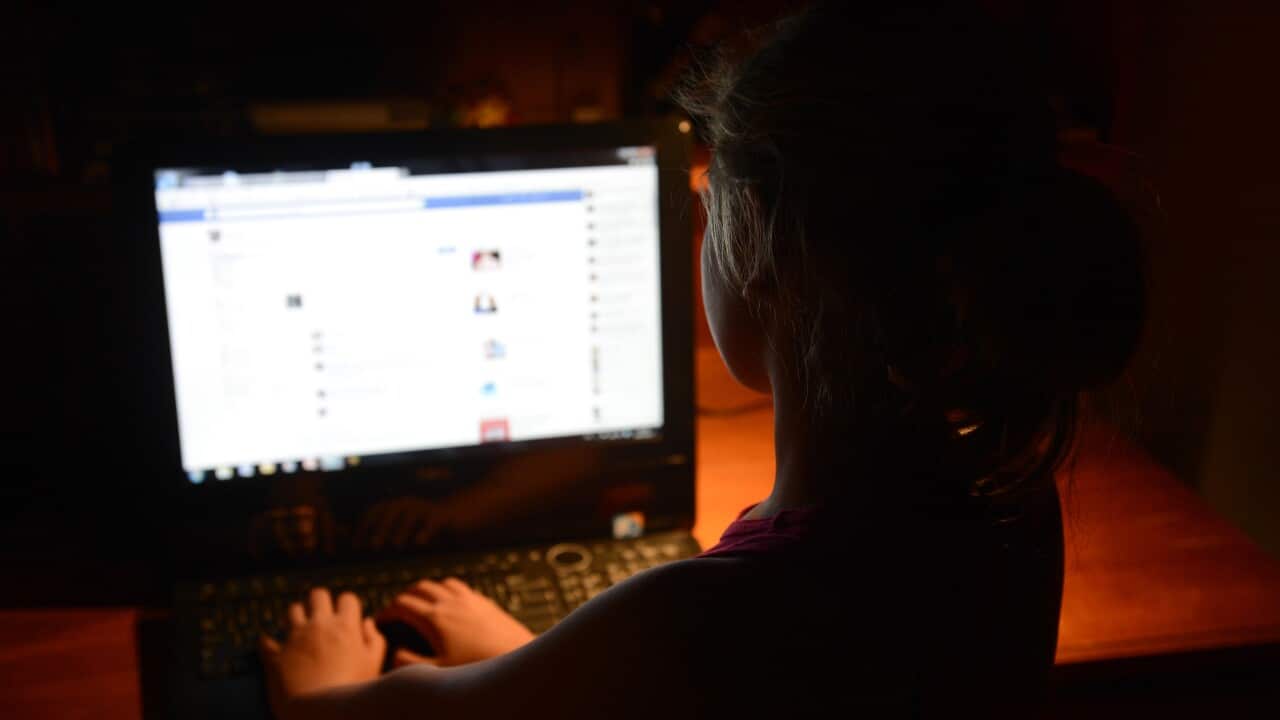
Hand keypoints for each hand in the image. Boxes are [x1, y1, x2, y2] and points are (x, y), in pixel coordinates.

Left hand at [260, 588, 385, 716]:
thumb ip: (374, 639)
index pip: (347, 599)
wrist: (321, 714)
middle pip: (318, 595)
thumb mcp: (374, 665)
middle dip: (321, 602)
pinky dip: (267, 642)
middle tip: (323, 617)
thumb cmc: (352, 691)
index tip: (348, 619)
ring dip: (297, 616)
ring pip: (292, 610)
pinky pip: (266, 642)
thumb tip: (367, 621)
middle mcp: (319, 626)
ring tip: (301, 629)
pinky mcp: (276, 657)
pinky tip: (268, 642)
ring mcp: (295, 639)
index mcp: (345, 626)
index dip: (348, 607)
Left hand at [355, 497, 443, 549]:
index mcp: (395, 506)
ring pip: (410, 516)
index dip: (364, 527)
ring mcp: (425, 508)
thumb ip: (383, 533)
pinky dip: (425, 531)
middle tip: (373, 546)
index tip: (356, 545)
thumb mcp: (401, 528)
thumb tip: (358, 543)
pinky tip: (420, 542)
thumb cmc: (422, 526)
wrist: (454, 516)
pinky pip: (432, 521)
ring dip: (401, 530)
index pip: (374, 512)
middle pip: (391, 512)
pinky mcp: (441, 516)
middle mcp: (408, 504)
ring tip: (395, 545)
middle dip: (381, 528)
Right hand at [378, 578, 534, 666]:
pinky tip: (451, 602)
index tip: (381, 620)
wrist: (517, 656)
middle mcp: (451, 602)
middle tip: (397, 609)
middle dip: (404, 597)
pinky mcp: (484, 601)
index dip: (386, 611)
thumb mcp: (437, 671)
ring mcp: (469, 599)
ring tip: (421, 602)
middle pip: (419, 588)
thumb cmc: (479, 665)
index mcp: (434, 618)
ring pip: (440, 583)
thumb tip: (394, 653)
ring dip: (427, 590)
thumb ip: (410, 662)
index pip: (401, 605)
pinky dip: (447, 590)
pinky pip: (460, 587)